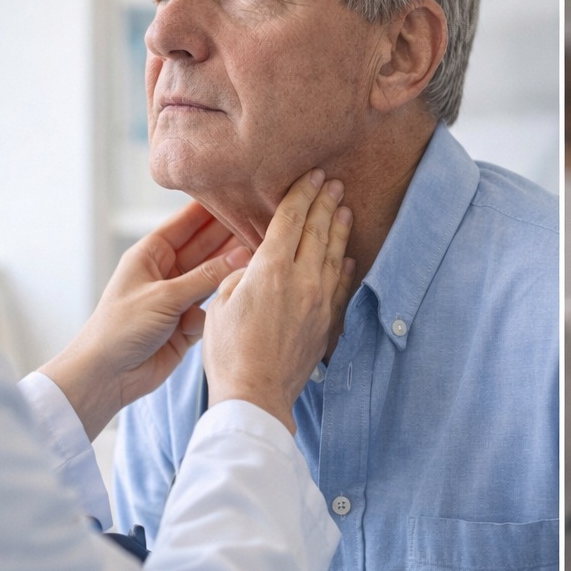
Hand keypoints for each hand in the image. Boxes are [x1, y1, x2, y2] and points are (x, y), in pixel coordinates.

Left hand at [42, 201, 253, 438]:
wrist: (107, 376)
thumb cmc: (120, 329)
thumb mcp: (164, 297)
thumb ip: (205, 277)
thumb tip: (243, 255)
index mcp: (150, 254)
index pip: (187, 223)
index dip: (213, 208)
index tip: (243, 194)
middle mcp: (166, 272)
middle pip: (205, 246)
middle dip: (231, 236)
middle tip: (265, 222)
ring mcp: (178, 297)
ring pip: (213, 276)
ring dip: (232, 269)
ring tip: (265, 253)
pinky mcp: (187, 323)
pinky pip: (213, 305)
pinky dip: (223, 302)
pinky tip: (244, 293)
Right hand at [202, 170, 355, 432]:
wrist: (256, 395)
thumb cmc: (229, 352)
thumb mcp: (222, 303)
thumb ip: (241, 275)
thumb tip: (256, 264)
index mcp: (271, 269)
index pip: (290, 219)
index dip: (302, 194)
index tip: (313, 175)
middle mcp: (302, 280)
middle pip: (317, 231)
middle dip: (326, 203)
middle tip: (334, 182)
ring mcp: (319, 301)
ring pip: (333, 255)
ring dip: (339, 228)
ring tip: (345, 208)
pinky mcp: (327, 322)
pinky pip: (340, 285)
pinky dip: (344, 266)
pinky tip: (348, 256)